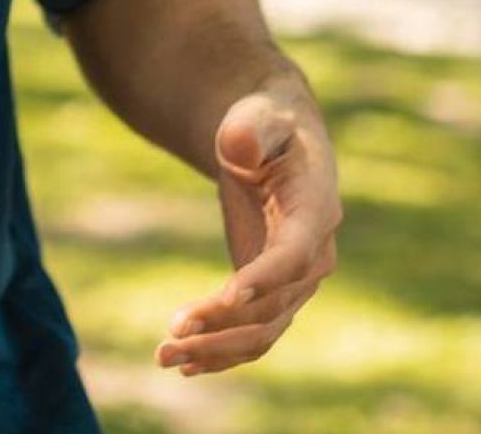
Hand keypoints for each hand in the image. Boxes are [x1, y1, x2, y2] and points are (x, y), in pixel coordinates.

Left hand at [156, 81, 340, 375]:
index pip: (295, 254)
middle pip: (274, 306)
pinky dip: (221, 350)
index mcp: (317, 210)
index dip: (265, 278)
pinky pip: (254, 332)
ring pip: (262, 330)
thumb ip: (251, 130)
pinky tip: (182, 364)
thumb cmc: (263, 121)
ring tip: (163, 357)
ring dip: (216, 349)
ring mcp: (295, 280)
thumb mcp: (257, 116)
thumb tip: (237, 148)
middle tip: (172, 334)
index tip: (227, 298)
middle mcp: (314, 255)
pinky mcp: (271, 290)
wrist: (273, 137)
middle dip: (224, 325)